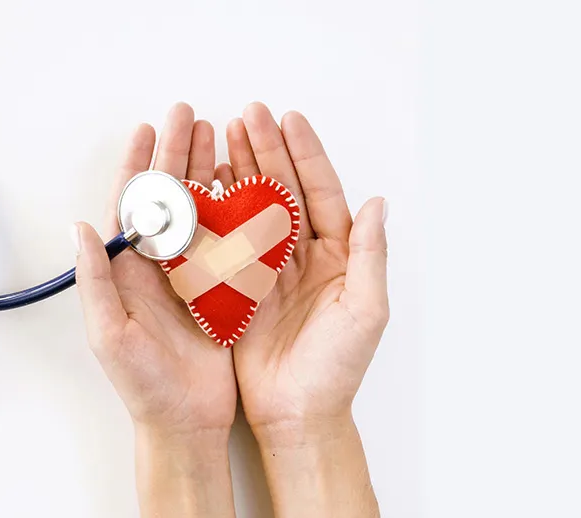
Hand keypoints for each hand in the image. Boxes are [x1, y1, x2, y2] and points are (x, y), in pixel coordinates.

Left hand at [74, 103, 235, 516]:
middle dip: (176, 152)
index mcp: (128, 271)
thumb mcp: (108, 334)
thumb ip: (94, 280)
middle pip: (168, 196)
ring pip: (200, 209)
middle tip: (189, 114)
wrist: (183, 423)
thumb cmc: (140, 385)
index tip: (147, 128)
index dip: (138, 164)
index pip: (131, 204)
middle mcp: (158, 266)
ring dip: (206, 170)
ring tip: (218, 132)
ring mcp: (190, 275)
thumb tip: (80, 226)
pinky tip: (246, 180)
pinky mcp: (221, 290)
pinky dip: (237, 206)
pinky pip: (229, 238)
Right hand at [226, 102, 387, 516]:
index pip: (321, 192)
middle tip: (247, 114)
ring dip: (239, 170)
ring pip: (252, 207)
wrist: (298, 417)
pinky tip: (202, 183)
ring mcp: (269, 270)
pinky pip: (225, 240)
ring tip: (222, 134)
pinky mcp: (238, 289)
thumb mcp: (366, 311)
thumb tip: (377, 204)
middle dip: (265, 150)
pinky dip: (214, 209)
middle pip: (284, 190)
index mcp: (338, 256)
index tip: (288, 120)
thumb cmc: (339, 370)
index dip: (305, 154)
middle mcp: (303, 256)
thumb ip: (370, 256)